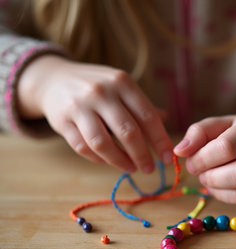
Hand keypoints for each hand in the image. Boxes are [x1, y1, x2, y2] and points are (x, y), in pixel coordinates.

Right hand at [17, 55, 172, 172]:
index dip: (160, 141)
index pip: (147, 117)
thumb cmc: (99, 88)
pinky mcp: (62, 121)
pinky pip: (84, 148)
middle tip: (149, 169)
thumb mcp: (122, 88)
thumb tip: (166, 120)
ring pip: (103, 144)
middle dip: (142, 156)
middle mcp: (101, 92)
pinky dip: (99, 159)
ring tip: (131, 168)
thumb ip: (142, 106)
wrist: (54, 79)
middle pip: (128, 132)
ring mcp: (79, 106)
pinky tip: (109, 161)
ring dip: (121, 161)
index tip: (168, 158)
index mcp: (122, 83)